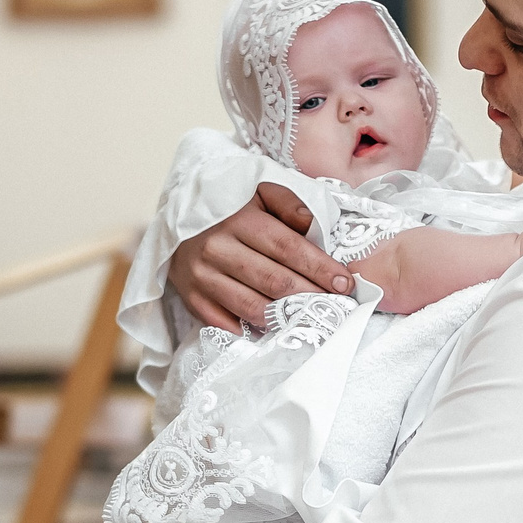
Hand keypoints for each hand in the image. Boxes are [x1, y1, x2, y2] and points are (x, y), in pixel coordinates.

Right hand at [168, 183, 353, 330]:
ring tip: (311, 318)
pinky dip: (253, 330)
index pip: (288, 248)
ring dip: (287, 317)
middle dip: (311, 296)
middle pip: (274, 281)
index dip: (319, 268)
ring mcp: (203, 277)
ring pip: (253, 307)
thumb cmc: (229, 208)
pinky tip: (276, 329)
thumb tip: (315, 227)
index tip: (345, 283)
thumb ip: (289, 203)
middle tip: (337, 306)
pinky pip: (227, 324)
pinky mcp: (193, 299)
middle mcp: (218, 249)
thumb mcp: (258, 191)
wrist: (177, 220)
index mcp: (238, 220)